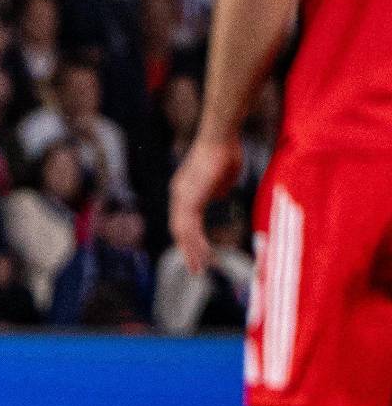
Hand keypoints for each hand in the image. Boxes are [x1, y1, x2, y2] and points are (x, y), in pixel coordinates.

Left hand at [169, 136, 241, 274]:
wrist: (221, 137)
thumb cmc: (226, 151)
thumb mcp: (223, 177)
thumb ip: (218, 189)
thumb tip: (219, 198)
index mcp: (185, 190)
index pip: (183, 220)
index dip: (189, 237)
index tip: (197, 252)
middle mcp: (179, 194)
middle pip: (178, 228)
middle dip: (187, 250)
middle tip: (195, 269)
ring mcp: (182, 195)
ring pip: (182, 231)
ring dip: (191, 251)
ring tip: (199, 269)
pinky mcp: (190, 197)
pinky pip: (190, 226)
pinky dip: (195, 242)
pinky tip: (203, 254)